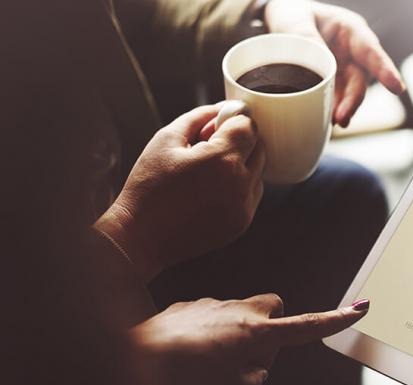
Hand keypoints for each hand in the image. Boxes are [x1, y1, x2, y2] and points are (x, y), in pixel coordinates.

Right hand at [94, 103, 264, 281]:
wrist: (141, 236)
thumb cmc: (148, 186)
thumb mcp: (167, 139)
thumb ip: (199, 117)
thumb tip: (223, 108)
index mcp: (222, 160)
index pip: (248, 126)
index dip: (234, 119)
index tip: (218, 124)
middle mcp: (240, 184)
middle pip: (259, 147)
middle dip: (240, 140)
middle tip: (209, 145)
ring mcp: (244, 207)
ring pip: (258, 171)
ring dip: (242, 163)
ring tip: (207, 170)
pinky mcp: (242, 223)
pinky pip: (252, 194)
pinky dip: (240, 185)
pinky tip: (212, 188)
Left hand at [133, 295, 369, 384]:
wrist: (137, 358)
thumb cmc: (187, 378)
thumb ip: (258, 374)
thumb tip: (257, 362)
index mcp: (257, 333)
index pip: (306, 326)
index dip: (335, 320)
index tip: (359, 308)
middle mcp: (240, 311)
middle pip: (274, 305)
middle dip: (273, 324)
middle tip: (253, 353)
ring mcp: (214, 303)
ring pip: (241, 312)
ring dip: (237, 332)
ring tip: (209, 360)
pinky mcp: (191, 304)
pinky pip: (213, 314)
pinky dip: (211, 331)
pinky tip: (189, 350)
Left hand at [264, 0, 404, 126]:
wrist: (283, 25)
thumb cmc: (294, 15)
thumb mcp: (295, 19)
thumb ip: (305, 36)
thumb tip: (318, 62)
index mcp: (351, 30)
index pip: (371, 51)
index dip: (385, 70)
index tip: (397, 88)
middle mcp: (353, 53)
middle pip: (360, 80)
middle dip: (354, 100)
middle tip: (341, 117)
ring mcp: (344, 71)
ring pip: (350, 94)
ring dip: (344, 109)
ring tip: (335, 122)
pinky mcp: (334, 85)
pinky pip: (337, 100)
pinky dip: (333, 110)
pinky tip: (327, 121)